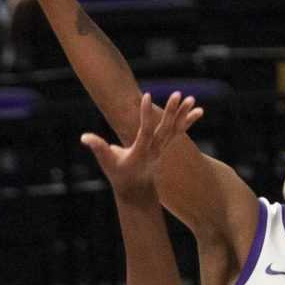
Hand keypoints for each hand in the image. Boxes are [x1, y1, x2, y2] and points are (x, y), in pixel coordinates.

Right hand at [81, 90, 201, 199]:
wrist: (136, 190)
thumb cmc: (119, 174)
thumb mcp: (107, 163)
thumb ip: (98, 148)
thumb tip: (84, 137)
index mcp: (140, 152)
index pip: (145, 131)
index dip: (146, 114)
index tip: (147, 95)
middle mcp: (155, 149)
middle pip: (165, 129)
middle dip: (172, 112)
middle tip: (178, 94)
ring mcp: (162, 148)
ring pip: (175, 129)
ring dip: (184, 114)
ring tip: (191, 99)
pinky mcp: (165, 145)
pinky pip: (179, 131)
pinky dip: (188, 120)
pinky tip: (199, 110)